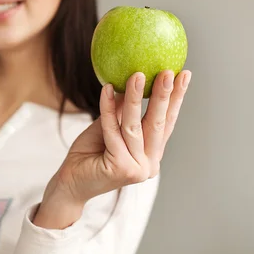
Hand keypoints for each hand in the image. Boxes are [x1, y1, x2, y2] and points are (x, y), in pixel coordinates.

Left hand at [38, 70, 190, 224]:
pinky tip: (108, 89)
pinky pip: (113, 131)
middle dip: (165, 96)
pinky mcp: (121, 168)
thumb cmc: (89, 153)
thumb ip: (123, 111)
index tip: (184, 75)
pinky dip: (109, 108)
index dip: (176, 98)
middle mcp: (149, 164)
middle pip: (158, 124)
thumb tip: (135, 78)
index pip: (167, 122)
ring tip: (137, 74)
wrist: (70, 181)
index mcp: (152, 154)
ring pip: (135, 126)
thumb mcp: (109, 126)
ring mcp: (137, 168)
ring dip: (137, 97)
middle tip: (169, 72)